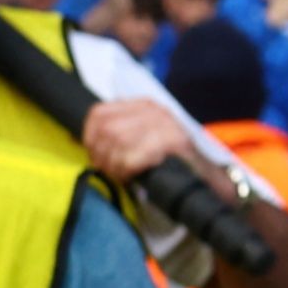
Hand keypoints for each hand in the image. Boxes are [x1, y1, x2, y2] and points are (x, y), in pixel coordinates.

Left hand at [79, 98, 218, 193]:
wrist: (208, 181)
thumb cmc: (170, 164)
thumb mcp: (141, 141)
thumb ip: (116, 134)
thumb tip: (79, 139)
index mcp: (144, 105)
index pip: (98, 113)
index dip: (90, 137)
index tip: (98, 155)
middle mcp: (154, 110)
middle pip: (104, 129)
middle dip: (101, 155)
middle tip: (112, 170)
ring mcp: (165, 124)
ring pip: (115, 142)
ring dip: (114, 166)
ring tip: (123, 175)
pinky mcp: (173, 142)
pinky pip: (130, 158)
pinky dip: (126, 171)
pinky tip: (134, 177)